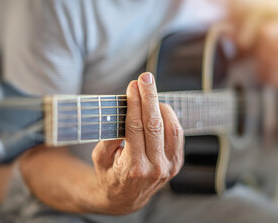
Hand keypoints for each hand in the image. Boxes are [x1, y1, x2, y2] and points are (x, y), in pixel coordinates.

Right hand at [91, 72, 183, 214]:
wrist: (125, 199)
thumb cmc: (109, 175)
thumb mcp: (100, 158)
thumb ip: (109, 137)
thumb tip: (122, 111)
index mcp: (133, 167)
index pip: (135, 127)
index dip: (134, 103)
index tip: (132, 86)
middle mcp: (155, 167)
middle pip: (154, 124)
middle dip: (149, 96)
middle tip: (145, 77)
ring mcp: (169, 166)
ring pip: (170, 127)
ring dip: (161, 105)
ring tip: (150, 92)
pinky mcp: (176, 163)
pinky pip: (177, 134)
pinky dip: (170, 117)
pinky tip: (160, 108)